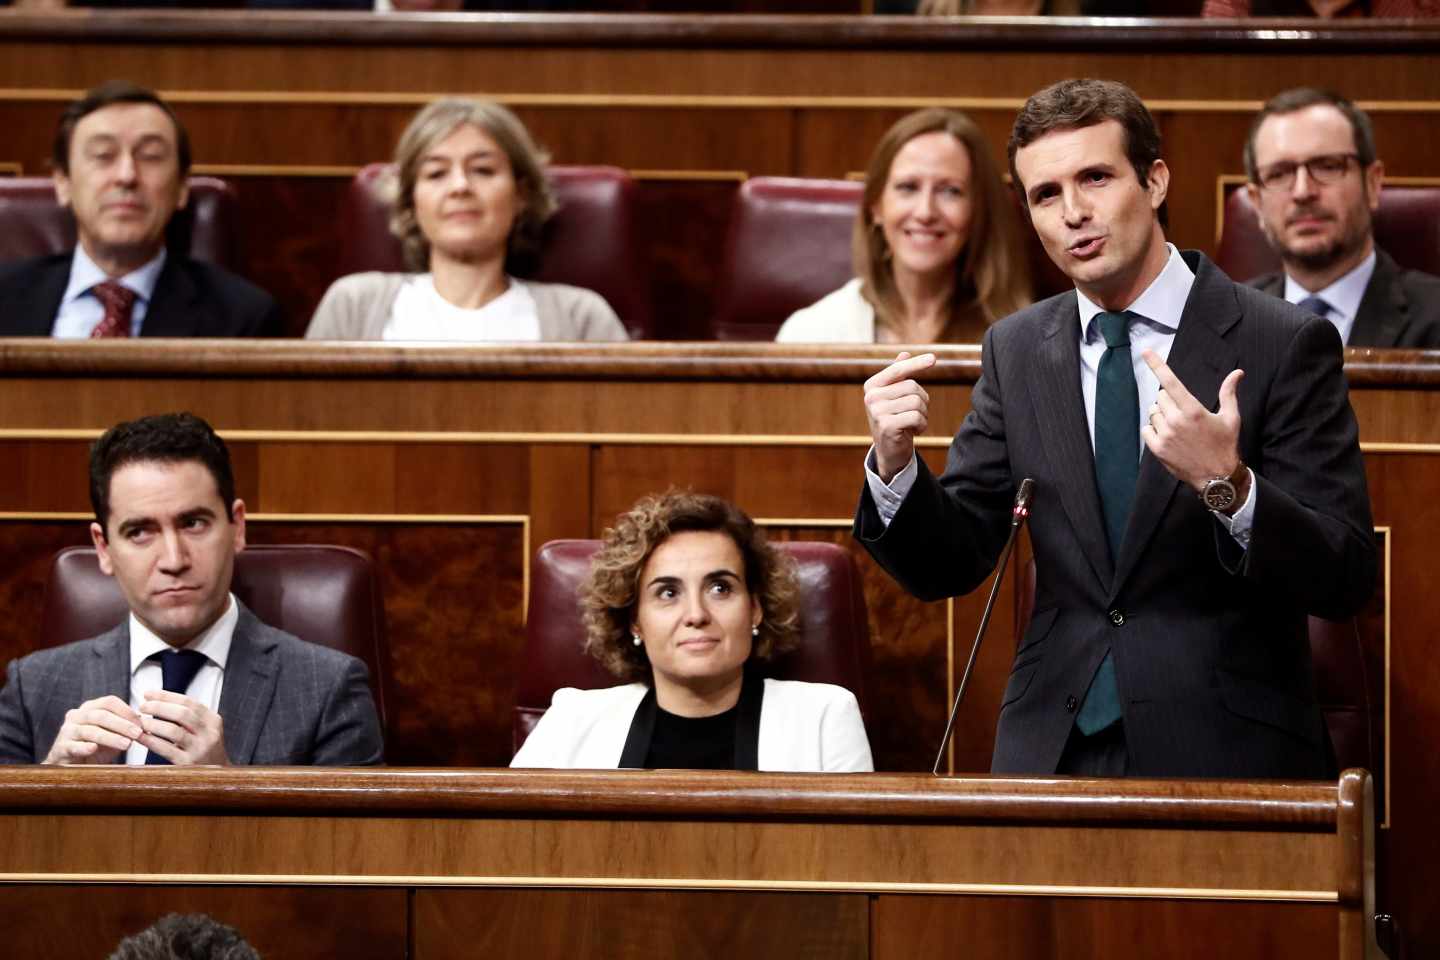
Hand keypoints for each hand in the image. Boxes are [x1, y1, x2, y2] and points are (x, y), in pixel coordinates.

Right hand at [43, 695, 143, 764]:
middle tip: (137, 733)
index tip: (142, 723)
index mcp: (90, 708)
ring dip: (110, 737)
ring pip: (90, 731)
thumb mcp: (114, 735)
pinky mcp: (61, 748)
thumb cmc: (96, 748)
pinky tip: (93, 748)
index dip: (127, 711)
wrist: (73, 767)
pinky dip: (84, 747)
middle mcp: (76, 716)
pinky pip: (73, 746)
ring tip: (126, 744)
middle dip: (122, 724)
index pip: (109, 702)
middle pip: (101, 715)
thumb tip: (146, 725)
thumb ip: (127, 728)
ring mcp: (66, 731)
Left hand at [137, 690, 229, 765]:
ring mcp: (200, 749)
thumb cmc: (203, 749)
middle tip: (142, 706)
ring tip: (140, 721)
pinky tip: (140, 737)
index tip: (147, 693)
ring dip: (153, 723)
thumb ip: (188, 716)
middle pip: (182, 714)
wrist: (216, 778)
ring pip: (174, 731)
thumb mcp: (204, 730)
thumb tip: (156, 700)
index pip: (189, 702)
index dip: (166, 696)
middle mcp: (210, 734)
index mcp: (214, 720)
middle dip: (159, 707)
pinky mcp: (188, 764)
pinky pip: (166, 749)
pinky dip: (151, 741)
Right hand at [864, 351, 935, 480]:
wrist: (889, 450)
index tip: (934, 358)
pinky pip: (916, 416)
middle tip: (916, 412)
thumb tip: (904, 353)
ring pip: (916, 401)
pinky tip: (914, 431)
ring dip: (923, 413)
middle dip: (922, 400)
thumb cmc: (894, 419)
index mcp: (872, 385)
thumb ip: (898, 375)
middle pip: (912, 386)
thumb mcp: (894, 396)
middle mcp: (871, 396)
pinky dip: (922, 424)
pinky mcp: (886, 425)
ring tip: (914, 422)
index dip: (916, 363)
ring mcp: (877, 411)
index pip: (898, 370)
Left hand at [1140, 349, 1243, 492]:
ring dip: (1162, 416)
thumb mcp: (1231, 418)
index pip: (1171, 382)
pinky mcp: (1157, 449)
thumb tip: (1237, 373)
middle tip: (1184, 414)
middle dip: (1170, 401)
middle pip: (1161, 397)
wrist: (1217, 476)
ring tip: (1178, 427)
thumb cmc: (1225, 445)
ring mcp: (1165, 435)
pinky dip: (1154, 430)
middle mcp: (1176, 420)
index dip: (1157, 365)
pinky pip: (1147, 429)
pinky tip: (1169, 437)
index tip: (1145, 351)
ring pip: (1153, 413)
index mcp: (1193, 410)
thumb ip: (1229, 393)